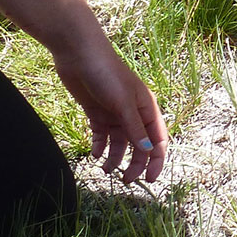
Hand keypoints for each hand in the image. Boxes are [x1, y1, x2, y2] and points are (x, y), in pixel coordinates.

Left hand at [54, 35, 167, 183]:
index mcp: (147, 108)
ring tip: (104, 170)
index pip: (158, 140)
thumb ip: (134, 127)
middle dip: (134, 164)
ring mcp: (115, 114)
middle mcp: (134, 113)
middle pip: (139, 145)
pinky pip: (102, 136)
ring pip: (120, 143)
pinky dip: (100, 147)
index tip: (150, 180)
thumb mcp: (123, 103)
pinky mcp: (97, 113)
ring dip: (115, 158)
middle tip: (125, 180)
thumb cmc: (107, 74)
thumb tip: (147, 151)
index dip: (156, 160)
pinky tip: (94, 155)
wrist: (79, 55)